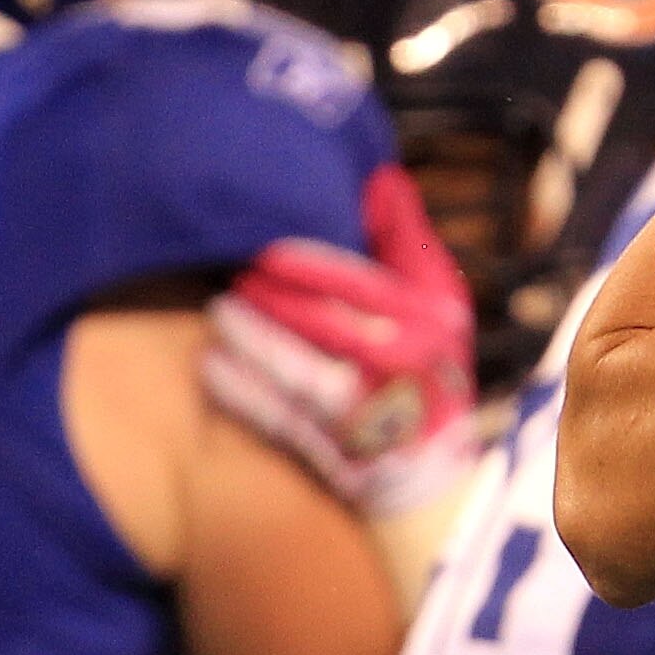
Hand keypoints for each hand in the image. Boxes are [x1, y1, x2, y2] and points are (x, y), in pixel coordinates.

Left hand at [203, 163, 479, 518]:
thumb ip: (409, 241)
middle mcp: (401, 367)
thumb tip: (379, 178)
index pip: (361, 285)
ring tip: (219, 313)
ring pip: (297, 372)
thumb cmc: (432, 371)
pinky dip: (243, 393)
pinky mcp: (337, 454)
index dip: (307, 265)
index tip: (266, 248)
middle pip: (324, 324)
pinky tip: (212, 366)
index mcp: (427, 322)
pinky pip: (280, 419)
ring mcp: (369, 415)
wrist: (433, 476)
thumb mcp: (442, 302)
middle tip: (232, 275)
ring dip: (251, 340)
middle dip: (270, 298)